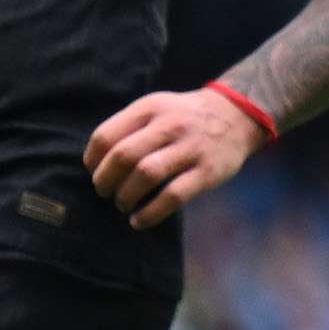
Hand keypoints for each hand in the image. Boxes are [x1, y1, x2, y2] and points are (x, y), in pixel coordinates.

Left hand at [85, 89, 263, 229]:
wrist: (236, 114)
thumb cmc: (183, 117)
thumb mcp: (155, 108)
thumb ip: (127, 128)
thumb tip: (94, 163)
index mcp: (149, 109)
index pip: (106, 136)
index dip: (92, 160)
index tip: (93, 171)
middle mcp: (169, 126)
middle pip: (123, 156)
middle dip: (105, 181)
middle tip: (103, 192)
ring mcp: (190, 148)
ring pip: (146, 175)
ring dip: (125, 196)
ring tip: (122, 205)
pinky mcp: (208, 172)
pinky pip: (173, 196)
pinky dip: (150, 213)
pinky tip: (139, 221)